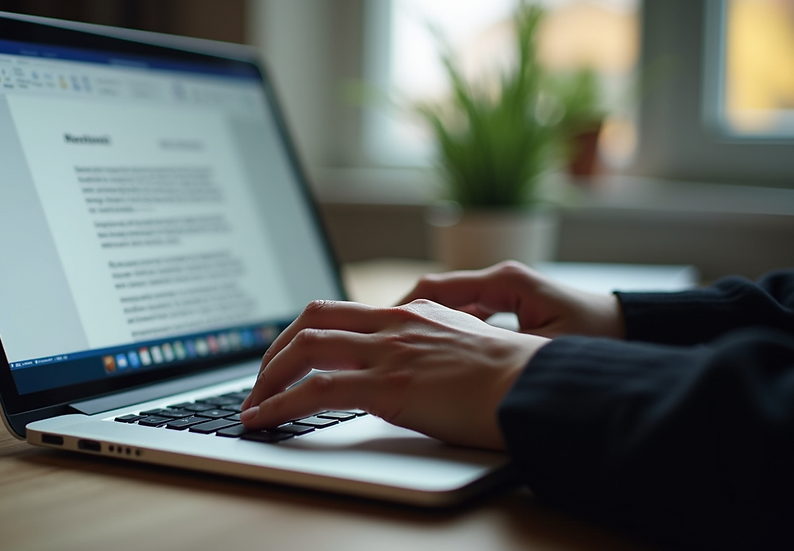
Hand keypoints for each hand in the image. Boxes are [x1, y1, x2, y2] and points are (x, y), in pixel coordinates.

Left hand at [240, 299, 549, 449]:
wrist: (539, 386)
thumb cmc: (514, 376)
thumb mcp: (466, 346)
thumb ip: (429, 347)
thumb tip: (407, 367)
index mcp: (412, 312)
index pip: (340, 312)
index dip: (303, 334)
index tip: (286, 359)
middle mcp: (395, 323)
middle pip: (312, 319)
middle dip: (276, 350)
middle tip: (261, 380)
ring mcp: (390, 350)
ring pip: (306, 348)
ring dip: (269, 376)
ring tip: (254, 403)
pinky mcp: (390, 384)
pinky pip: (317, 389)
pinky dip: (280, 403)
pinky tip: (264, 419)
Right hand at [400, 261, 625, 339]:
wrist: (630, 330)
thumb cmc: (595, 340)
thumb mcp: (544, 350)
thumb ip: (498, 349)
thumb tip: (456, 357)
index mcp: (505, 282)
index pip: (436, 288)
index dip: (402, 309)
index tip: (380, 330)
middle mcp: (500, 279)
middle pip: (436, 294)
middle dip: (406, 318)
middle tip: (382, 345)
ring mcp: (504, 289)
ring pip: (449, 304)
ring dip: (426, 325)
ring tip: (403, 353)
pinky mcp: (509, 303)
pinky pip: (467, 314)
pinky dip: (448, 330)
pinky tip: (439, 355)